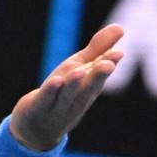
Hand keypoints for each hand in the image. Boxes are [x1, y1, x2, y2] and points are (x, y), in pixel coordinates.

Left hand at [9, 24, 124, 150]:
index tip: (118, 53)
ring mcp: (58, 108)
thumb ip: (98, 49)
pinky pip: (45, 101)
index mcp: (88, 89)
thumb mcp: (79, 68)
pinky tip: (55, 81)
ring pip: (66, 96)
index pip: (99, 77)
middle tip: (108, 64)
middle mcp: (76, 100)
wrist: (36, 129)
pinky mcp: (38, 110)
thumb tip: (120, 28)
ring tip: (79, 71)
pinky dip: (50, 92)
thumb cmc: (61, 93)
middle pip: (88, 88)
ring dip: (73, 85)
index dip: (108, 64)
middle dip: (97, 76)